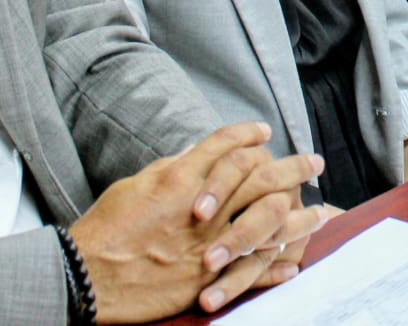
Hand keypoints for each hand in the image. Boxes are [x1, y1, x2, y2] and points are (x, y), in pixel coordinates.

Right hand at [69, 121, 328, 321]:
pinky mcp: (207, 277)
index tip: (264, 132)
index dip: (248, 135)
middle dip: (292, 168)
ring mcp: (209, 242)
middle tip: (314, 163)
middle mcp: (203, 206)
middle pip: (260, 177)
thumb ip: (171, 170)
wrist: (88, 275)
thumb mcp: (137, 185)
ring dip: (298, 216)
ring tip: (319, 212)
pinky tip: (294, 259)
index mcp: (182, 177)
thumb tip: (195, 158)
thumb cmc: (106, 228)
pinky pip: (253, 269)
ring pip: (268, 222)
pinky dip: (277, 263)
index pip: (226, 146)